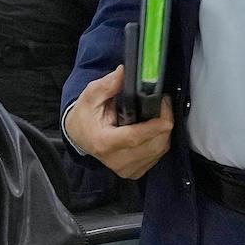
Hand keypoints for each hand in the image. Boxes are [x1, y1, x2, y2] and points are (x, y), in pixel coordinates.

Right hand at [63, 65, 173, 179]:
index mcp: (104, 142)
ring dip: (163, 132)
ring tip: (158, 114)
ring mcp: (126, 169)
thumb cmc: (85, 116)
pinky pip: (157, 156)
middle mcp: (116, 160)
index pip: (134, 137)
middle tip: (163, 104)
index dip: (154, 125)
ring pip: (158, 151)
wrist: (79, 136)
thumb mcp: (91, 96)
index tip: (165, 107)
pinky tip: (152, 130)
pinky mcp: (134, 172)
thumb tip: (123, 72)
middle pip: (153, 145)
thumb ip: (107, 84)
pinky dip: (160, 141)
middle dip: (164, 123)